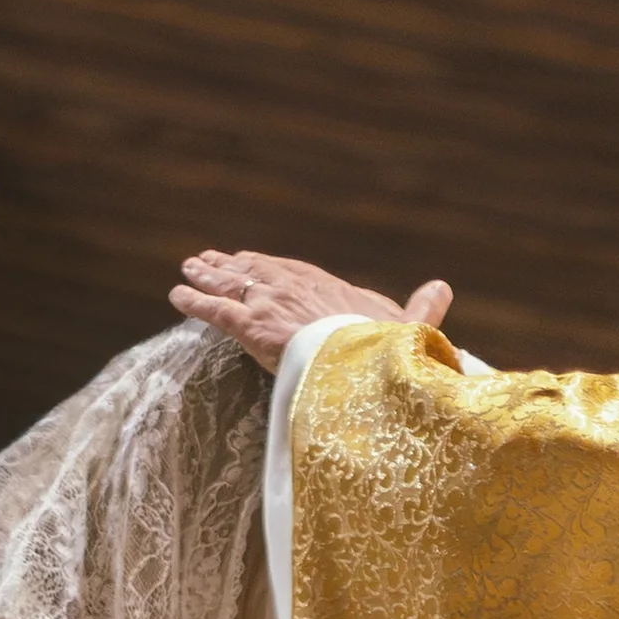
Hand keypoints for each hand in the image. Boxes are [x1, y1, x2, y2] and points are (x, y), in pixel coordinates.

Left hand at [169, 249, 453, 372]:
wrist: (367, 360)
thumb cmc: (388, 349)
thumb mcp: (407, 328)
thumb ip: (421, 308)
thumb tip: (443, 288)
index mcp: (328, 288)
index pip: (292, 273)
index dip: (270, 268)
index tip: (254, 262)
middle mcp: (295, 288)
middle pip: (255, 272)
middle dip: (232, 265)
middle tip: (210, 259)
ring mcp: (271, 305)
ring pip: (231, 284)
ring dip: (208, 276)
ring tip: (189, 269)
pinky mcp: (252, 326)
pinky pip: (215, 311)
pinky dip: (193, 302)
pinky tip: (175, 296)